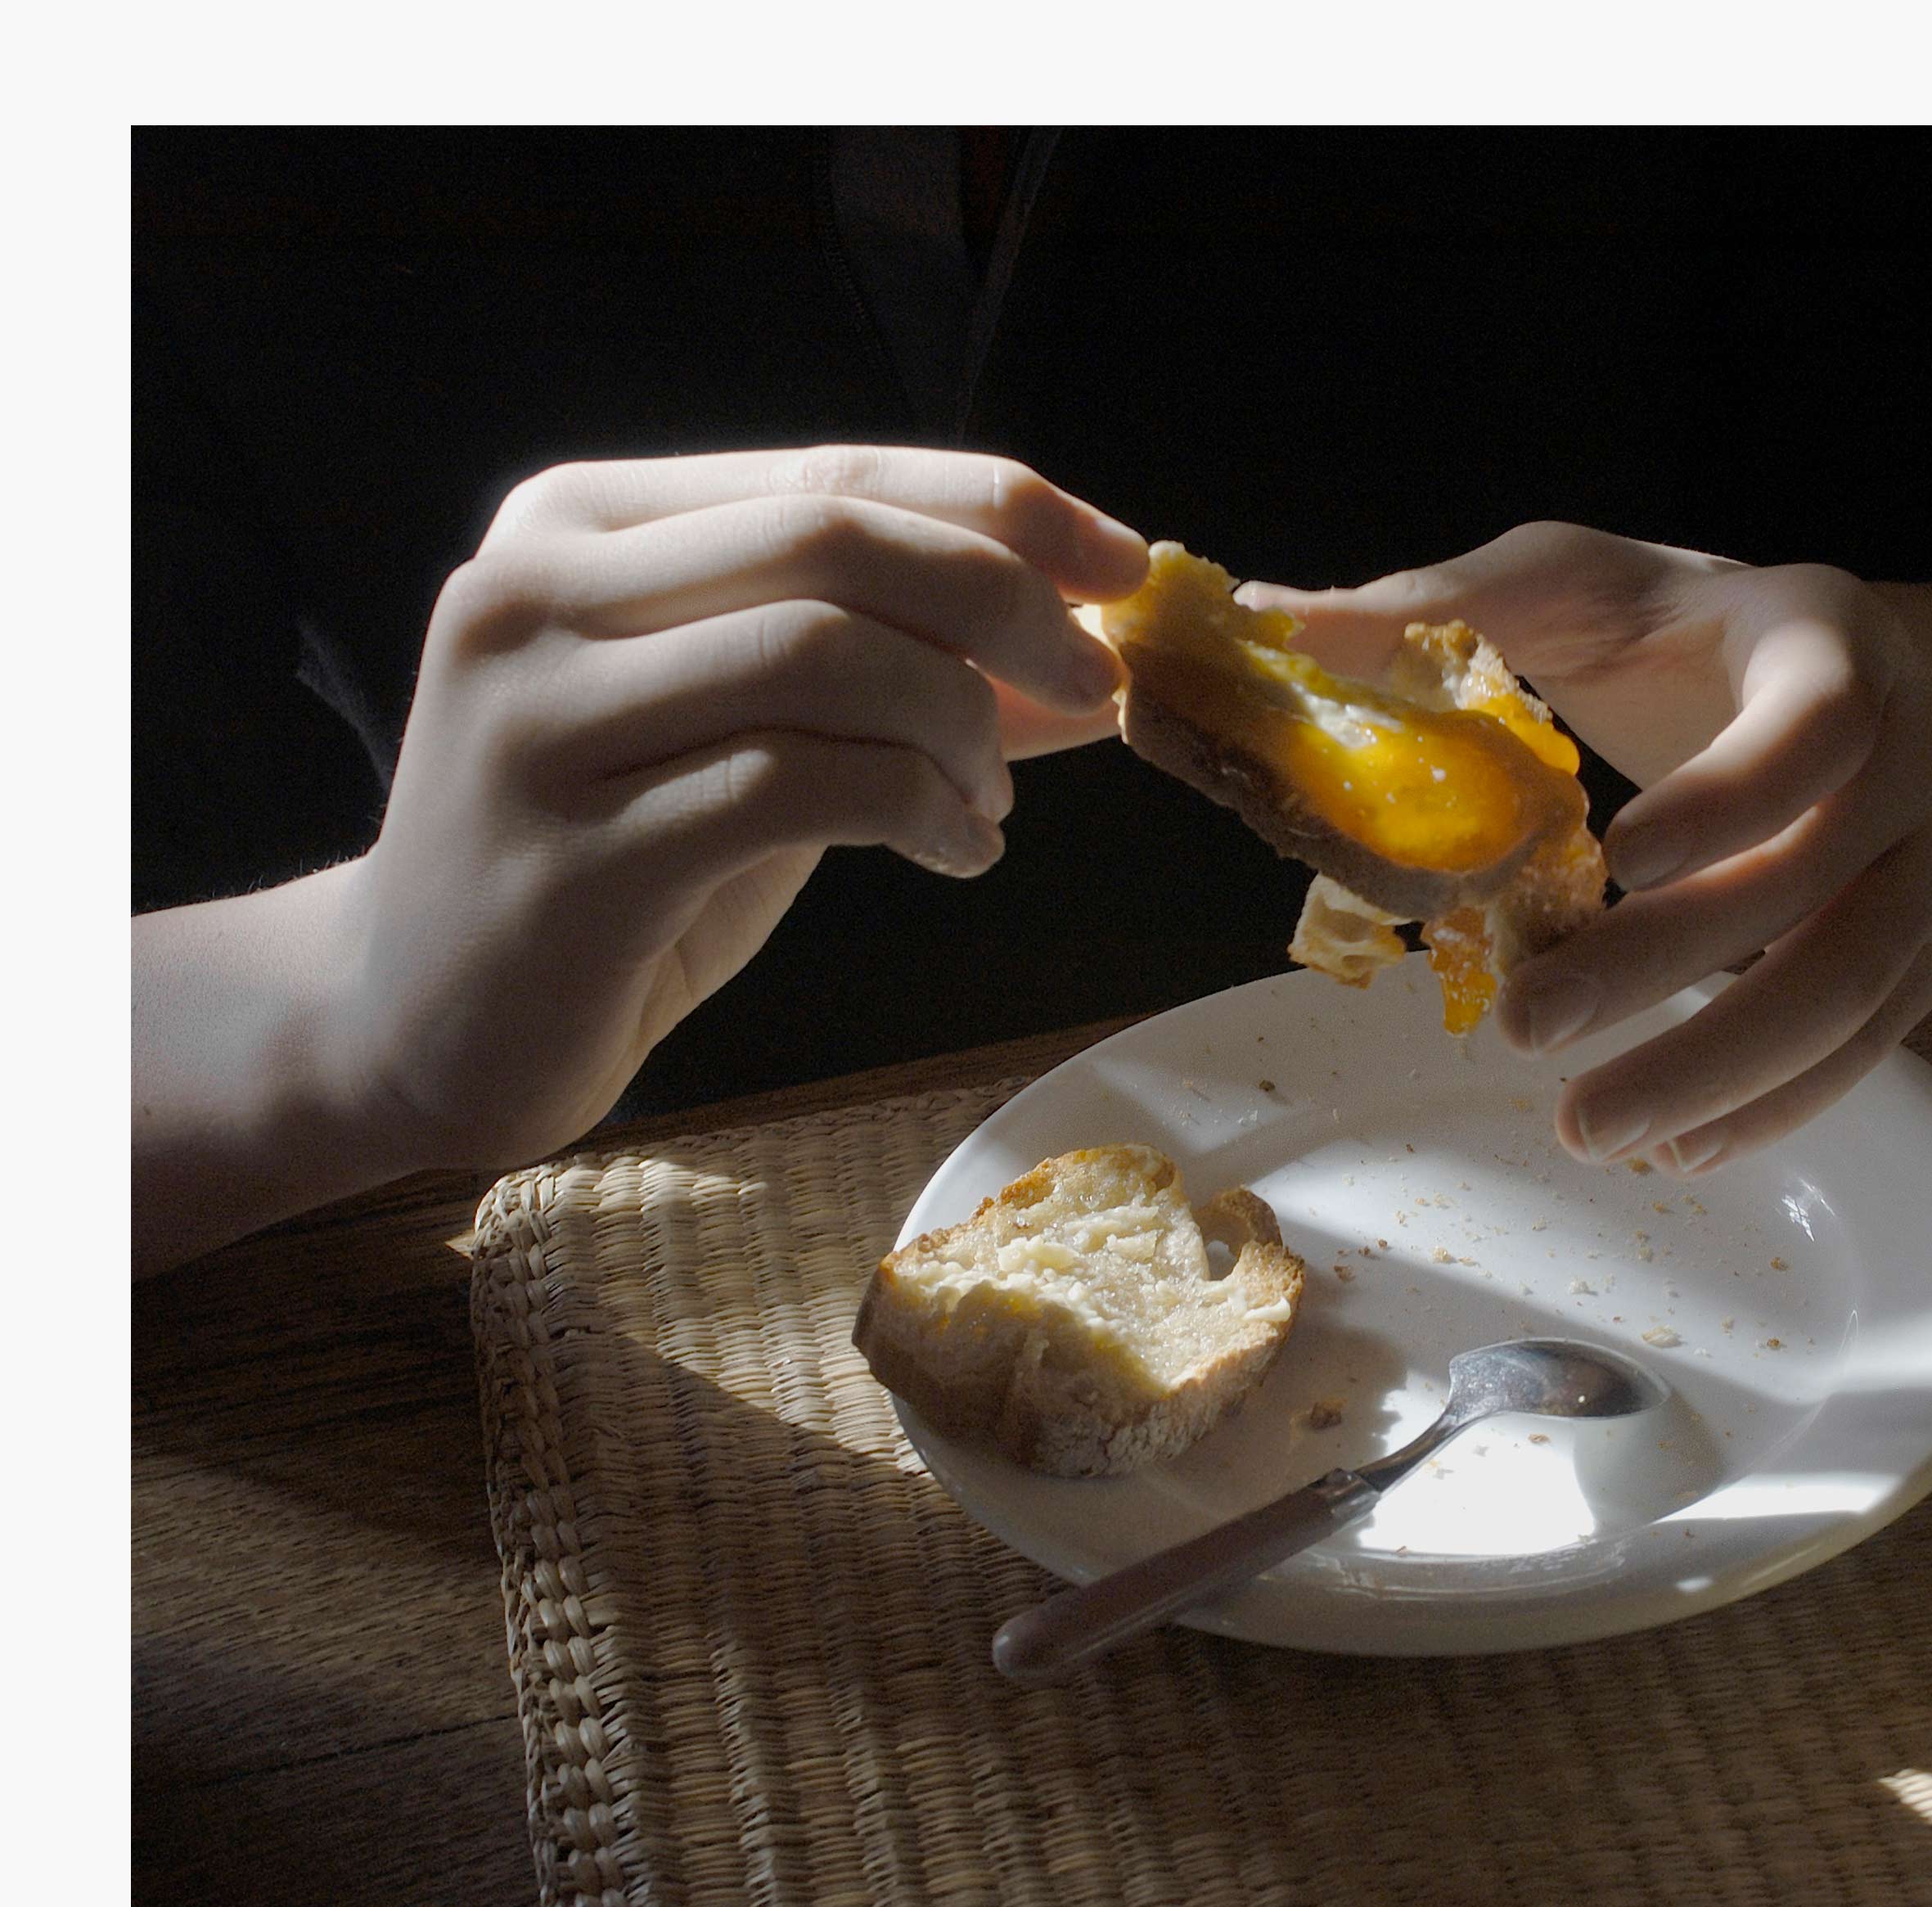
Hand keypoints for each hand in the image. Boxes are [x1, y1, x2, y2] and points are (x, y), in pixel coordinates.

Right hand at [336, 444, 1149, 1171]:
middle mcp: (533, 592)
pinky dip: (917, 809)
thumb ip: (896, 674)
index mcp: (576, 522)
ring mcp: (536, 722)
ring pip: (820, 654)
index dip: (1002, 506)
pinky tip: (958, 851)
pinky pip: (796, 787)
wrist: (417, 1022)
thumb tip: (1094, 650)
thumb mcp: (756, 734)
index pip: (830, 470)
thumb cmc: (616, 863)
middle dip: (1004, 603)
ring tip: (991, 799)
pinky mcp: (570, 856)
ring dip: (959, 724)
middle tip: (1096, 682)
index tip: (1124, 566)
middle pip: (831, 540)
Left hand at [1242, 522, 1931, 1174]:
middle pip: (1821, 883)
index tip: (1615, 859)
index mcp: (1833, 639)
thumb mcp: (1570, 584)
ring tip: (1588, 1131)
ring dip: (1720, 1073)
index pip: (1817, 722)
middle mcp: (1916, 752)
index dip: (1729, 797)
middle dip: (1670, 971)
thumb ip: (1440, 604)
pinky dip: (1774, 1106)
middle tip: (1527, 1030)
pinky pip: (1868, 1045)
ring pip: (1854, 988)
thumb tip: (1272, 620)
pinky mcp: (1923, 950)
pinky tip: (1674, 1150)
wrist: (1834, 667)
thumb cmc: (1681, 629)